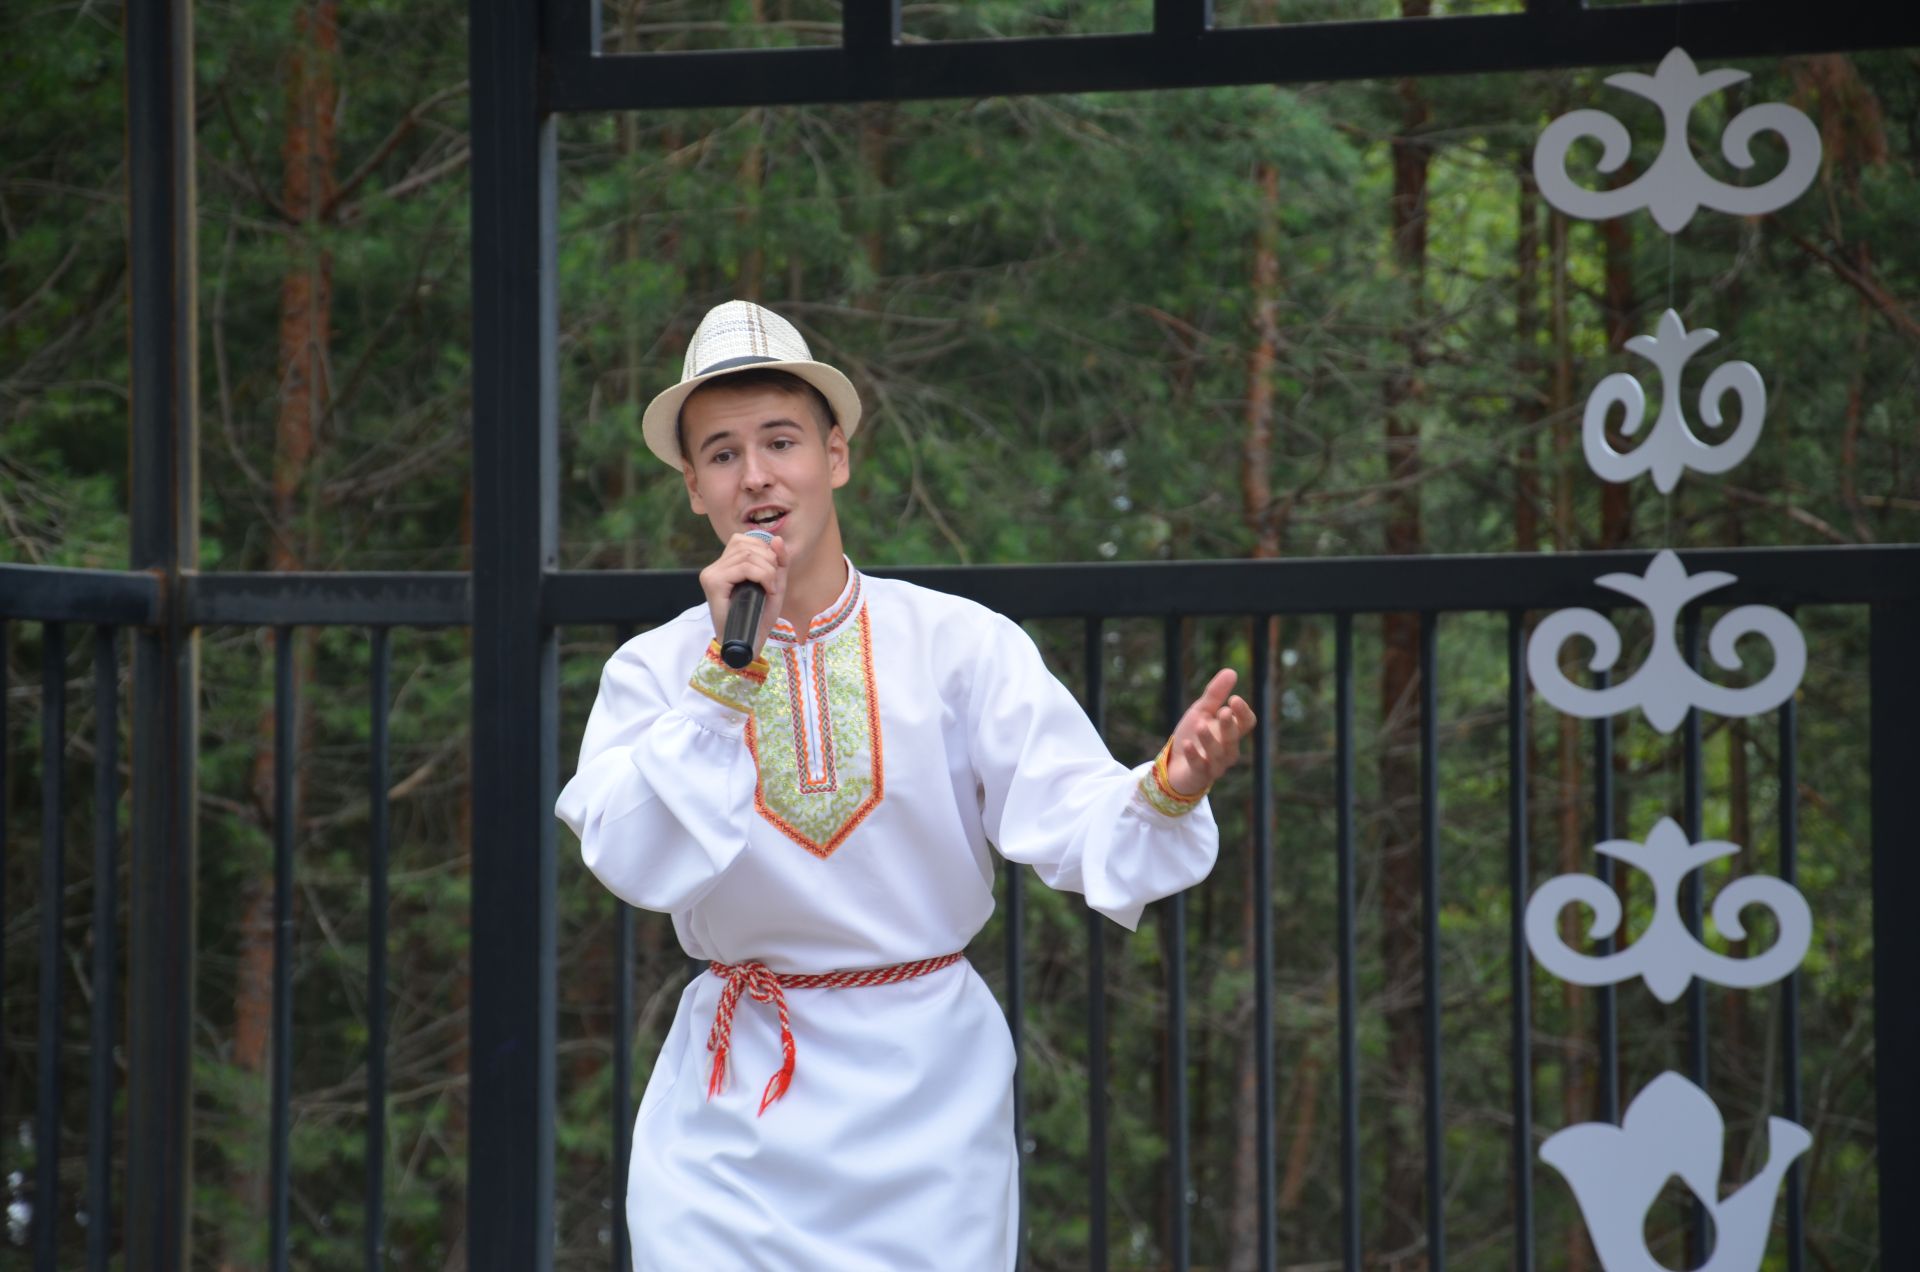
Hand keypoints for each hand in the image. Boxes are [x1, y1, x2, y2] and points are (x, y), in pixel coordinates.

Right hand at [699, 532, 788, 656]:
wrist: (748, 643)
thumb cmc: (759, 617)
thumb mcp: (775, 584)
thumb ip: (778, 561)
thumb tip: (778, 539)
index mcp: (724, 565)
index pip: (744, 540)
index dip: (765, 551)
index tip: (773, 573)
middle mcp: (714, 567)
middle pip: (747, 545)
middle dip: (769, 561)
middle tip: (773, 583)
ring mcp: (711, 574)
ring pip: (747, 555)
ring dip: (768, 570)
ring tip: (770, 588)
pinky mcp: (713, 583)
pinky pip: (743, 567)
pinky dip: (763, 576)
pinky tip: (767, 590)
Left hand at [1165, 668, 1255, 795]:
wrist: (1174, 763)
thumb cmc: (1192, 734)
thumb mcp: (1201, 710)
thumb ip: (1215, 694)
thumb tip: (1231, 671)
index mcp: (1231, 731)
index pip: (1246, 723)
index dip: (1243, 713)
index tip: (1234, 699)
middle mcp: (1227, 749)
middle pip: (1234, 738)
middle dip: (1229, 726)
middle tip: (1222, 711)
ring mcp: (1215, 764)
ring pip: (1218, 754)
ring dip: (1209, 739)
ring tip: (1200, 725)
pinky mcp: (1200, 775)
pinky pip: (1200, 767)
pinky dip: (1194, 755)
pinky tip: (1187, 744)